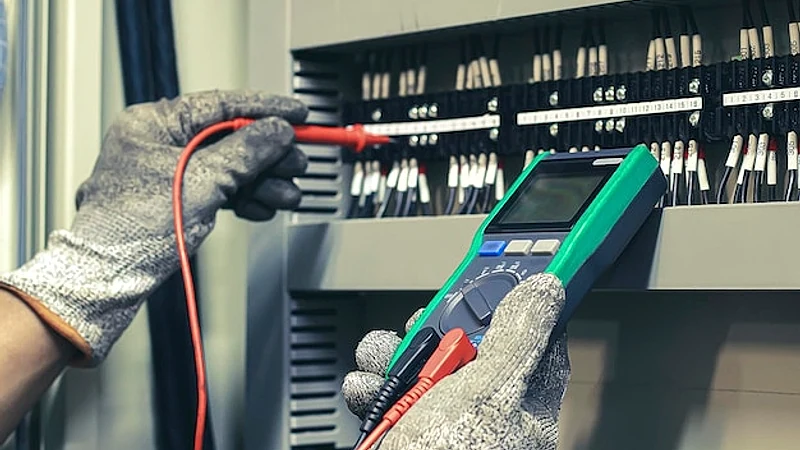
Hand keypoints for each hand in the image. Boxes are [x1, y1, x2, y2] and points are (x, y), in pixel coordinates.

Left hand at [0, 90, 307, 364]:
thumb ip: (245, 151)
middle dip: (269, 155)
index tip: (297, 113)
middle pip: (230, 139)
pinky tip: (263, 207)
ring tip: (288, 194)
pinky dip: (245, 200)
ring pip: (230, 169)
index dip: (265, 109)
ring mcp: (169, 174)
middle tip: (297, 162)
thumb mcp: (202, 180)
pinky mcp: (178, 202)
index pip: (221, 105)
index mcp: (154, 124)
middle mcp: (161, 144)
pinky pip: (221, 191)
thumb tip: (276, 130)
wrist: (110, 278)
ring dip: (263, 183)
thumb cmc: (132, 227)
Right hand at [343, 273, 570, 449]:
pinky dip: (369, 385)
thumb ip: (517, 338)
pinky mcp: (404, 428)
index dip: (509, 302)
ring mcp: (441, 420)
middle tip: (422, 331)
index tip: (488, 279)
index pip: (529, 336)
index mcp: (522, 402)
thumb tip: (547, 290)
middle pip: (464, 342)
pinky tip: (366, 389)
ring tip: (382, 360)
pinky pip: (387, 391)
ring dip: (391, 355)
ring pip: (420, 362)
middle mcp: (483, 410)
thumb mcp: (490, 392)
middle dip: (434, 329)